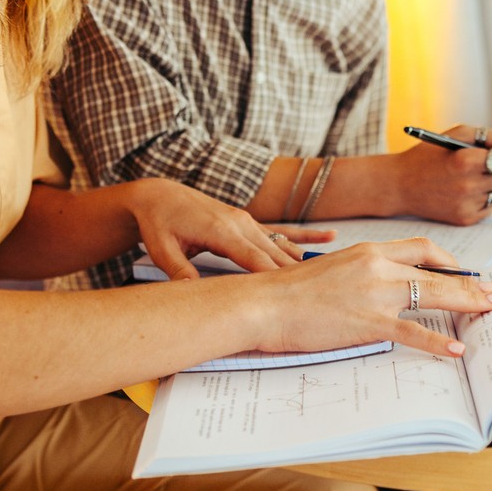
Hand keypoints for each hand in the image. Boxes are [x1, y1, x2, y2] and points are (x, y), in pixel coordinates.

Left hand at [127, 178, 318, 279]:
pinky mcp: (249, 221)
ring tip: (332, 274)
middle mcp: (240, 223)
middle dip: (298, 274)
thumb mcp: (162, 249)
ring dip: (305, 260)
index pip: (253, 259)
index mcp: (221, 230)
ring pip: (282, 244)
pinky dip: (305, 236)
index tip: (293, 295)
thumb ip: (178, 271)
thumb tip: (192, 293)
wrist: (159, 196)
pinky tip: (329, 237)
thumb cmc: (159, 224)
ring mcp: (247, 220)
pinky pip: (282, 229)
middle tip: (322, 293)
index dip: (273, 277)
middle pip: (275, 254)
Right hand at [249, 238, 491, 357]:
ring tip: (490, 311)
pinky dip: (437, 342)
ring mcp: (375, 294)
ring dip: (467, 303)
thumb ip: (359, 275)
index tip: (463, 272)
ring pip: (433, 295)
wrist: (263, 304)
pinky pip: (413, 332)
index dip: (448, 261)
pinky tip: (456, 350)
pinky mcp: (368, 322)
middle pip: (437, 271)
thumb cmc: (288, 292)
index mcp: (368, 250)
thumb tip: (376, 290)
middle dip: (470, 283)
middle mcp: (377, 266)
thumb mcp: (330, 271)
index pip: (420, 248)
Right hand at [387, 124, 491, 224]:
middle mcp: (468, 185)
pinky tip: (469, 190)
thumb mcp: (453, 135)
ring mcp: (467, 204)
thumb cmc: (427, 156)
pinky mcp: (466, 219)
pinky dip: (486, 197)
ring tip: (475, 176)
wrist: (400, 186)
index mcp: (465, 160)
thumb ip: (485, 135)